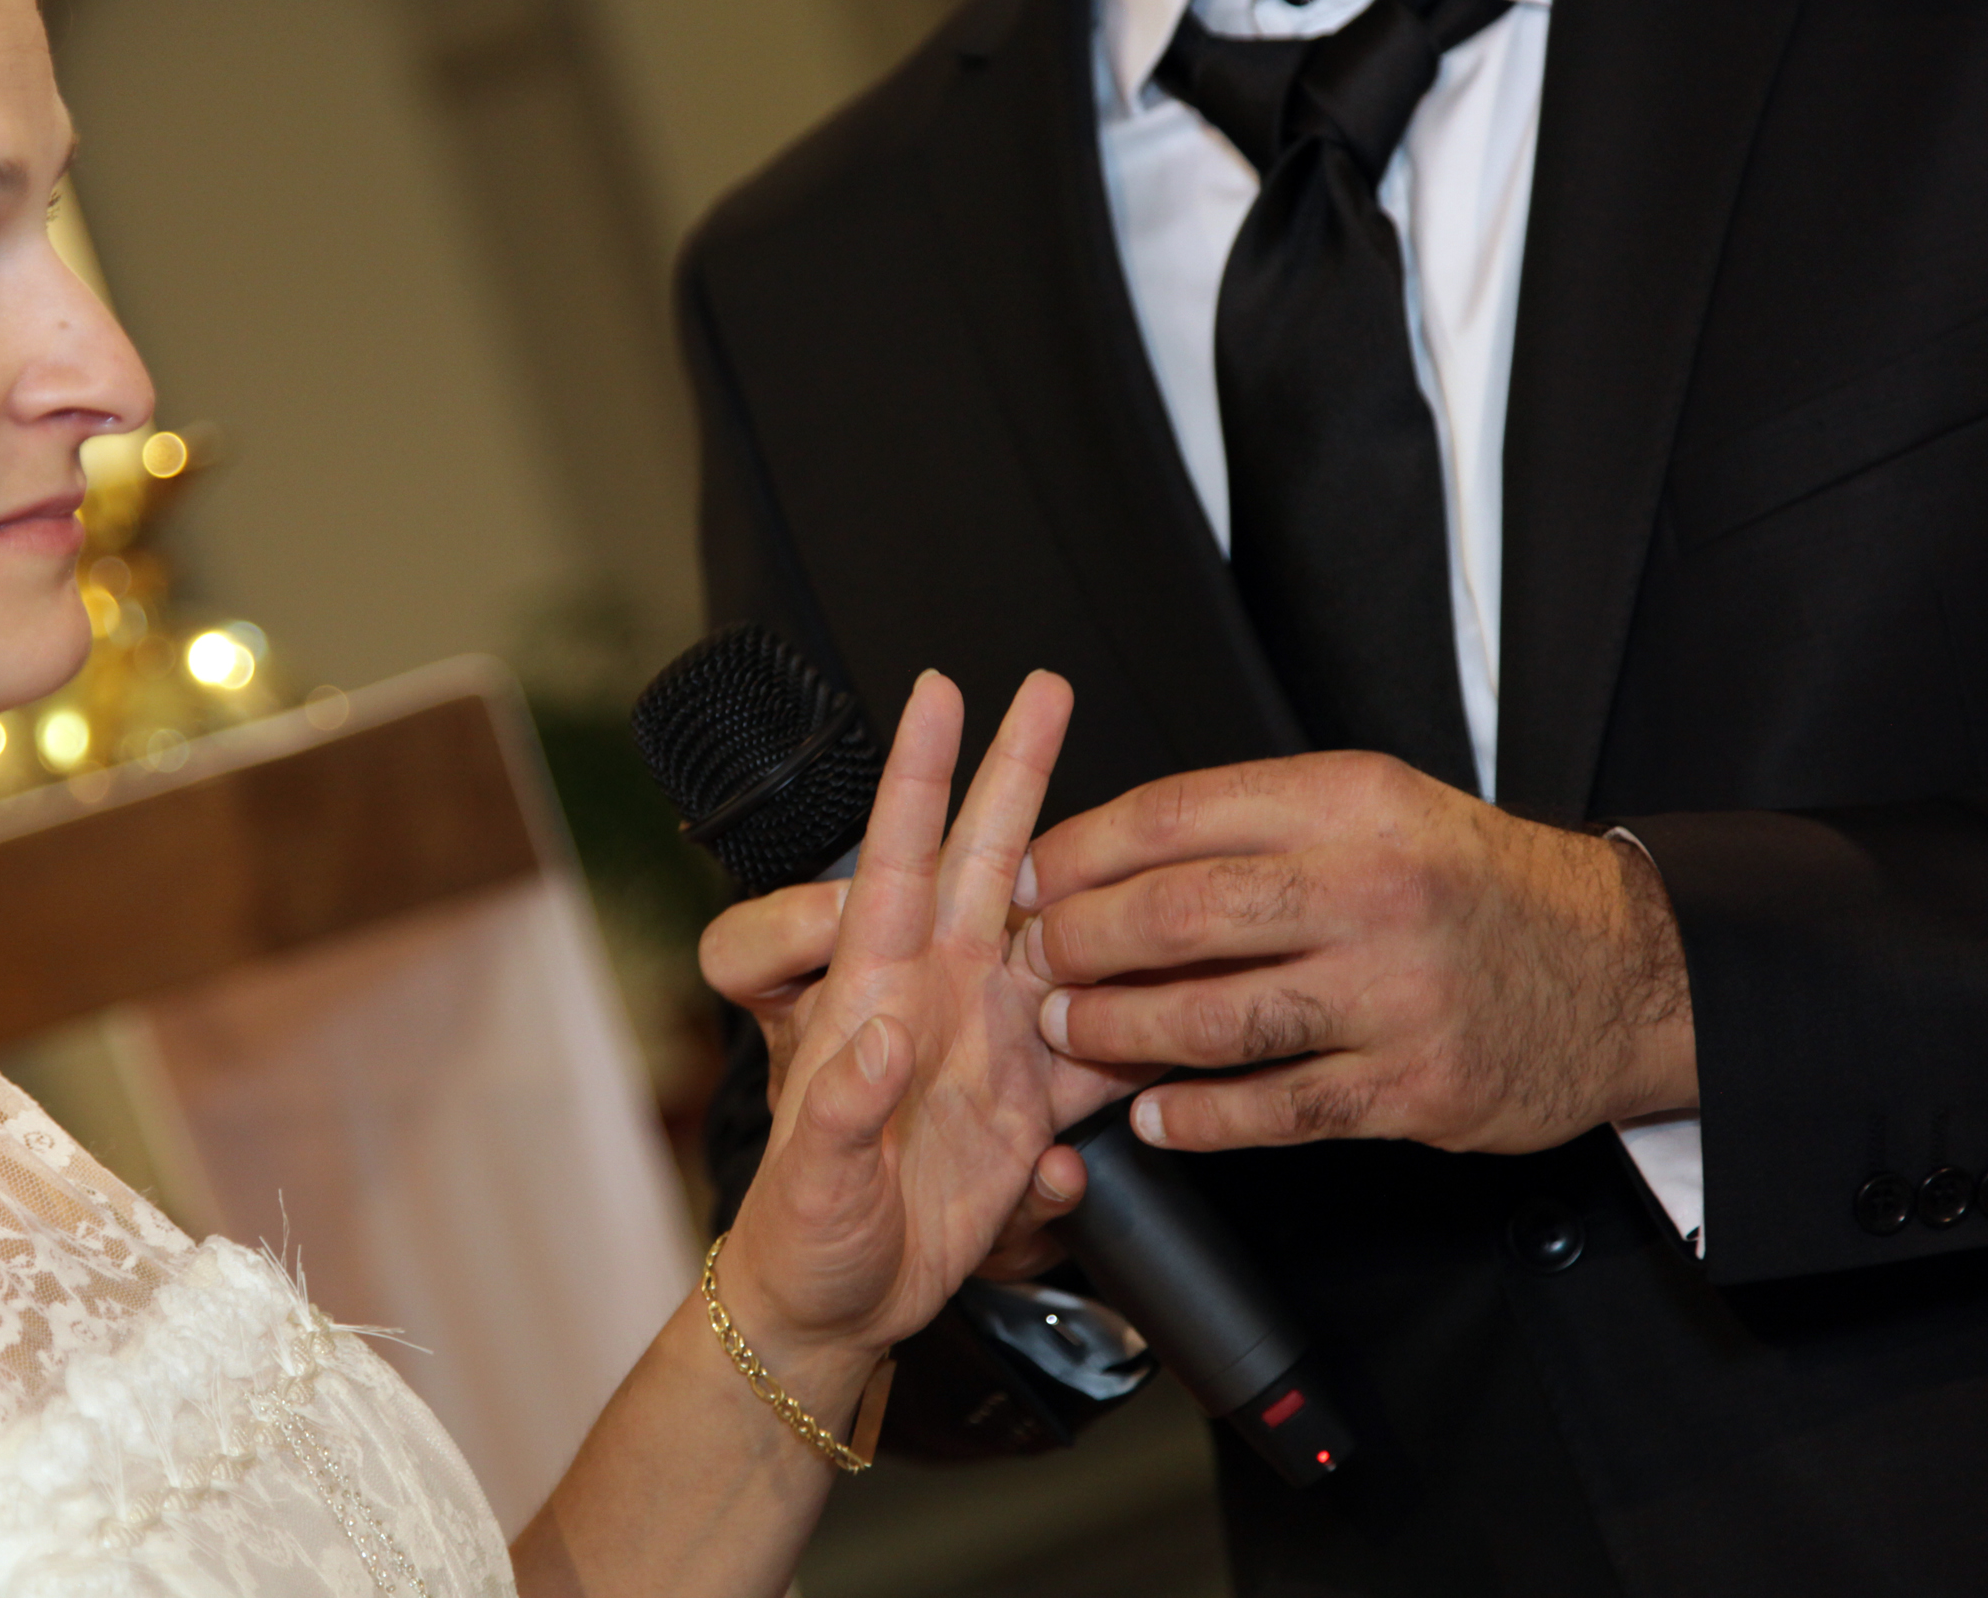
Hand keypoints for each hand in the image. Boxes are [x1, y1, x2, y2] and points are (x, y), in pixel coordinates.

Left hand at [708, 670, 1152, 1370]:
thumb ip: (838, 1110)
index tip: (941, 692)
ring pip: (1058, 933)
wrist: (838, 1303)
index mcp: (873, 992)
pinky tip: (1187, 974)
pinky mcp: (1033, 1101)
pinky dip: (1143, 1010)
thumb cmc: (801, 1235)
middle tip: (1048, 684)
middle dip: (1017, 769)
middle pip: (984, 859)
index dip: (918, 773)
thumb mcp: (809, 1181)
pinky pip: (1100, 1037)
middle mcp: (935, 995)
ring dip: (1101, 876)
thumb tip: (880, 1042)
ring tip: (1149, 813)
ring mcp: (990, 1040)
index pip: (894, 857)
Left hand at [1019, 752, 1693, 1155]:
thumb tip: (1110, 855)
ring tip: (1069, 1033)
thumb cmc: (1474, 885)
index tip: (1028, 877)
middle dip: (1079, 943)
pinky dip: (1200, 1117)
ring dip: (1119, 1031)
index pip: (1175, 815)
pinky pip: (1277, 1108)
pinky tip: (1154, 1114)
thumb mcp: (1377, 807)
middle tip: (1033, 961)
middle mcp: (1372, 888)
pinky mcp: (1414, 1085)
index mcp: (1350, 802)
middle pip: (1179, 913)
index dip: (1078, 851)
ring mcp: (1395, 993)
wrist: (1620, 969)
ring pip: (1216, 1017)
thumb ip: (1257, 823)